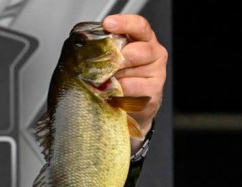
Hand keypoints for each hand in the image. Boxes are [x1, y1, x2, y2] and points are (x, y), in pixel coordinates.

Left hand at [103, 13, 167, 141]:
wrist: (129, 109)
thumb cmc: (118, 80)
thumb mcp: (111, 62)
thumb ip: (105, 52)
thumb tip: (85, 52)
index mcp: (143, 40)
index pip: (138, 26)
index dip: (124, 23)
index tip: (108, 24)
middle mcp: (154, 53)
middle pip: (136, 51)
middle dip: (115, 60)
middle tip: (103, 68)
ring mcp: (157, 73)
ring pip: (131, 72)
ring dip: (114, 79)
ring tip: (106, 84)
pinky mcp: (154, 92)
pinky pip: (131, 90)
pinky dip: (118, 93)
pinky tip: (112, 95)